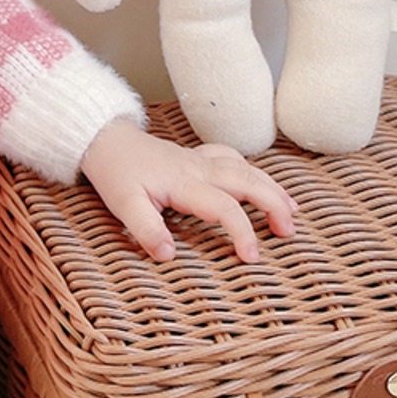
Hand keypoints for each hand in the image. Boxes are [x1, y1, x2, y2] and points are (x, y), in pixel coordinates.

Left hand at [80, 118, 296, 262]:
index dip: (242, 231)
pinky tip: (261, 182)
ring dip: (271, 187)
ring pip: (245, 168)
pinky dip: (252, 170)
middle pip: (247, 181)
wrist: (103, 139)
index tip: (252, 257)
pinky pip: (230, 157)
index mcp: (183, 183)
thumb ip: (146, 230)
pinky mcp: (195, 157)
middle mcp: (197, 169)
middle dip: (273, 204)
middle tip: (289, 232)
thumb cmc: (114, 173)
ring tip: (293, 211)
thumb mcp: (123, 205)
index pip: (224, 207)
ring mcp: (198, 160)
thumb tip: (169, 255)